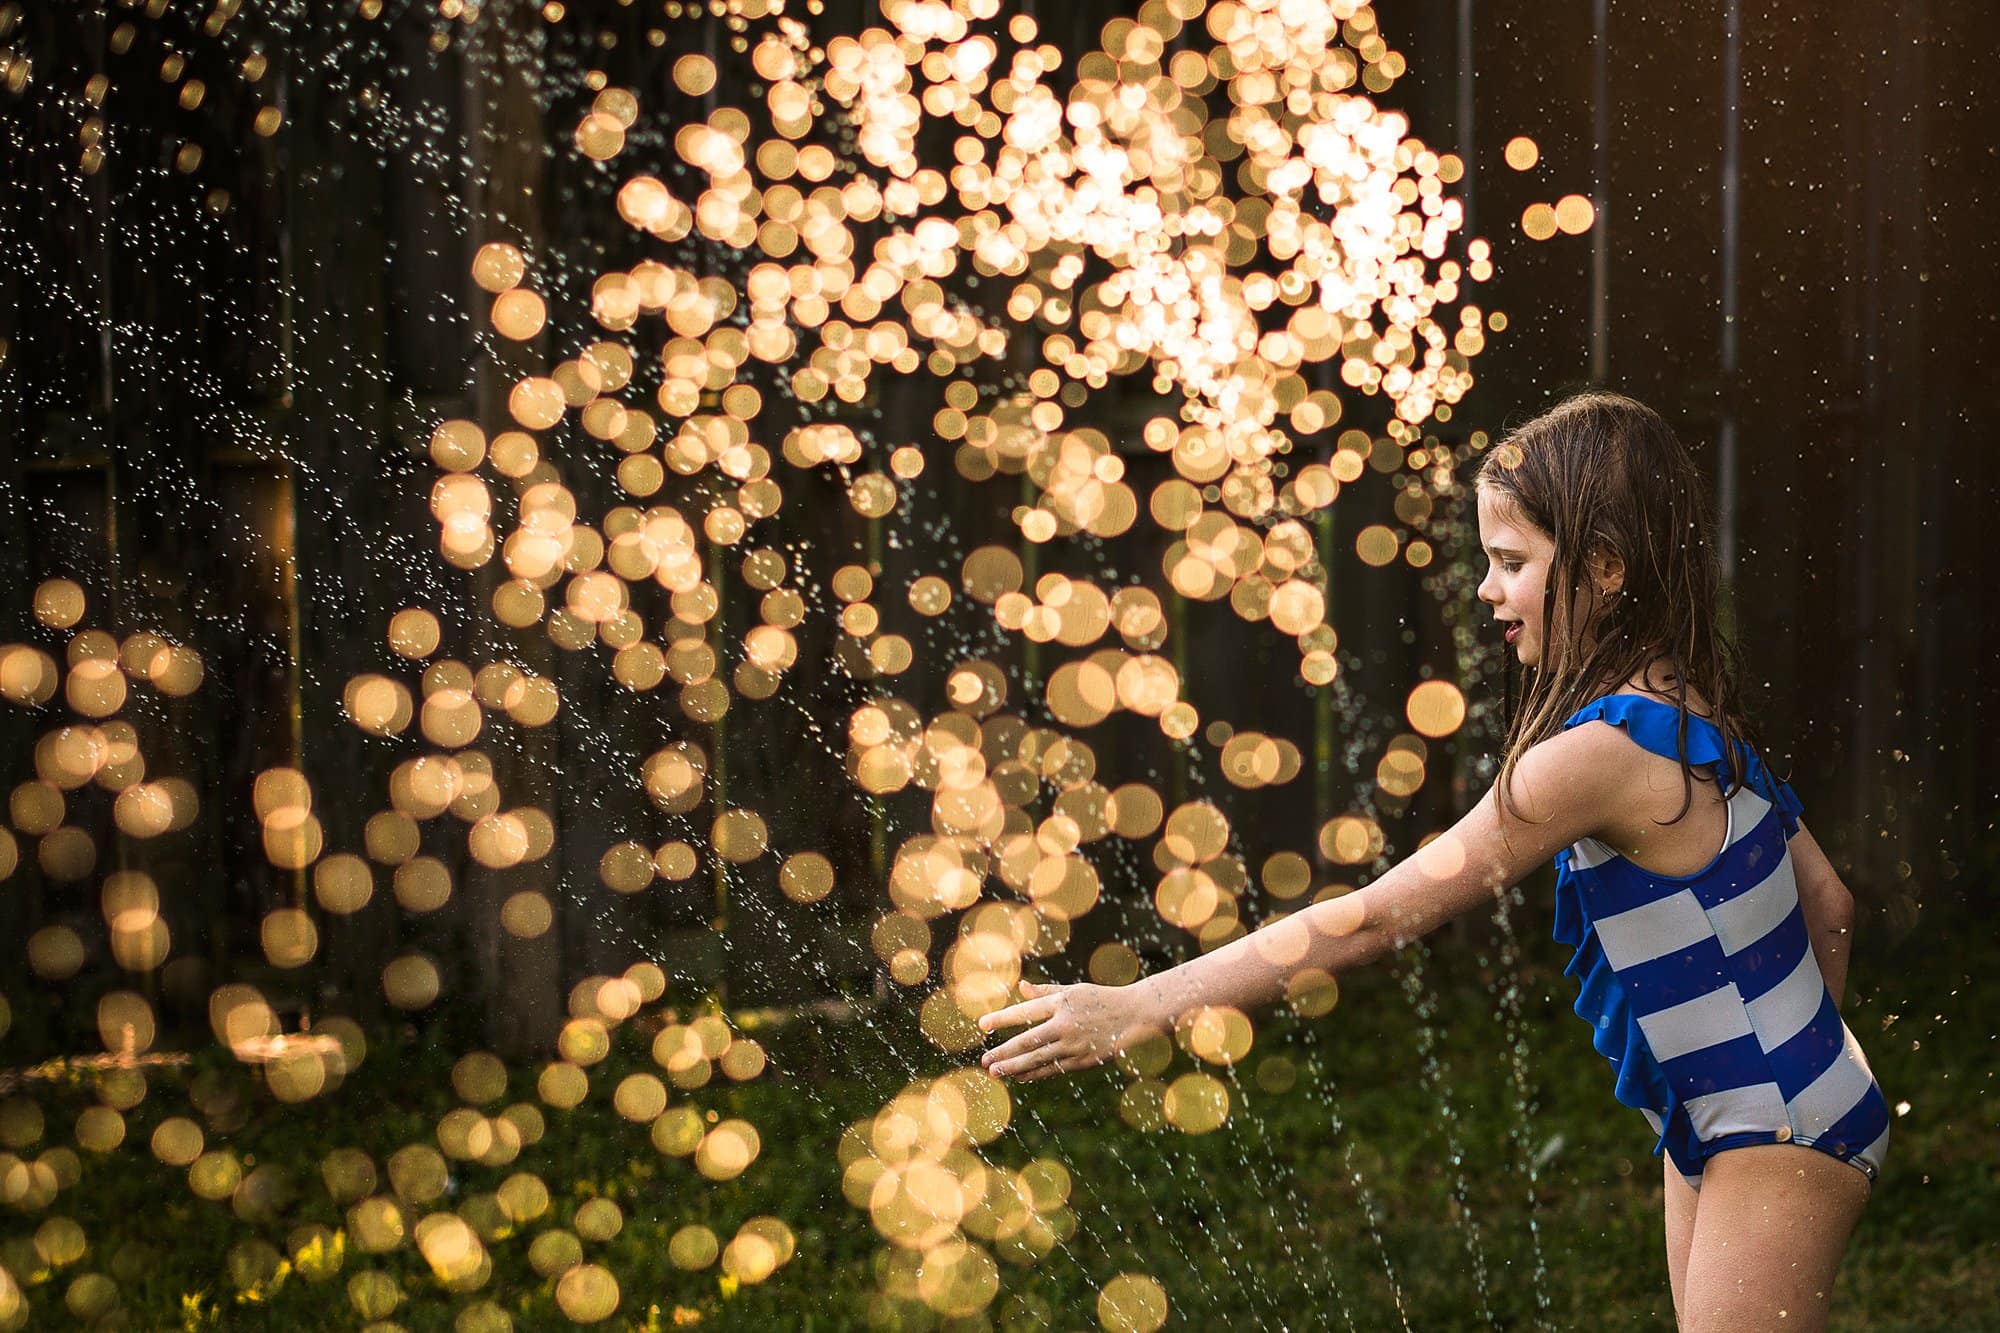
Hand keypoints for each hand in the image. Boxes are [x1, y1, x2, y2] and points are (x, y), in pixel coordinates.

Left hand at [977, 979, 1164, 1081]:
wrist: (1134, 1015)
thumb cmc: (1100, 999)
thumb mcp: (1073, 991)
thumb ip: (1045, 992)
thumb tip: (1020, 988)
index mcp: (1062, 1002)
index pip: (1026, 1012)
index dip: (1003, 1019)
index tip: (982, 1025)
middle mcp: (1066, 1024)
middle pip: (1028, 1041)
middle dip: (1004, 1052)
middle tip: (985, 1060)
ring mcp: (1074, 1044)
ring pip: (1038, 1059)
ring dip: (1015, 1067)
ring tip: (995, 1072)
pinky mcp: (1083, 1060)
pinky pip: (1052, 1069)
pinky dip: (1034, 1074)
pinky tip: (1018, 1077)